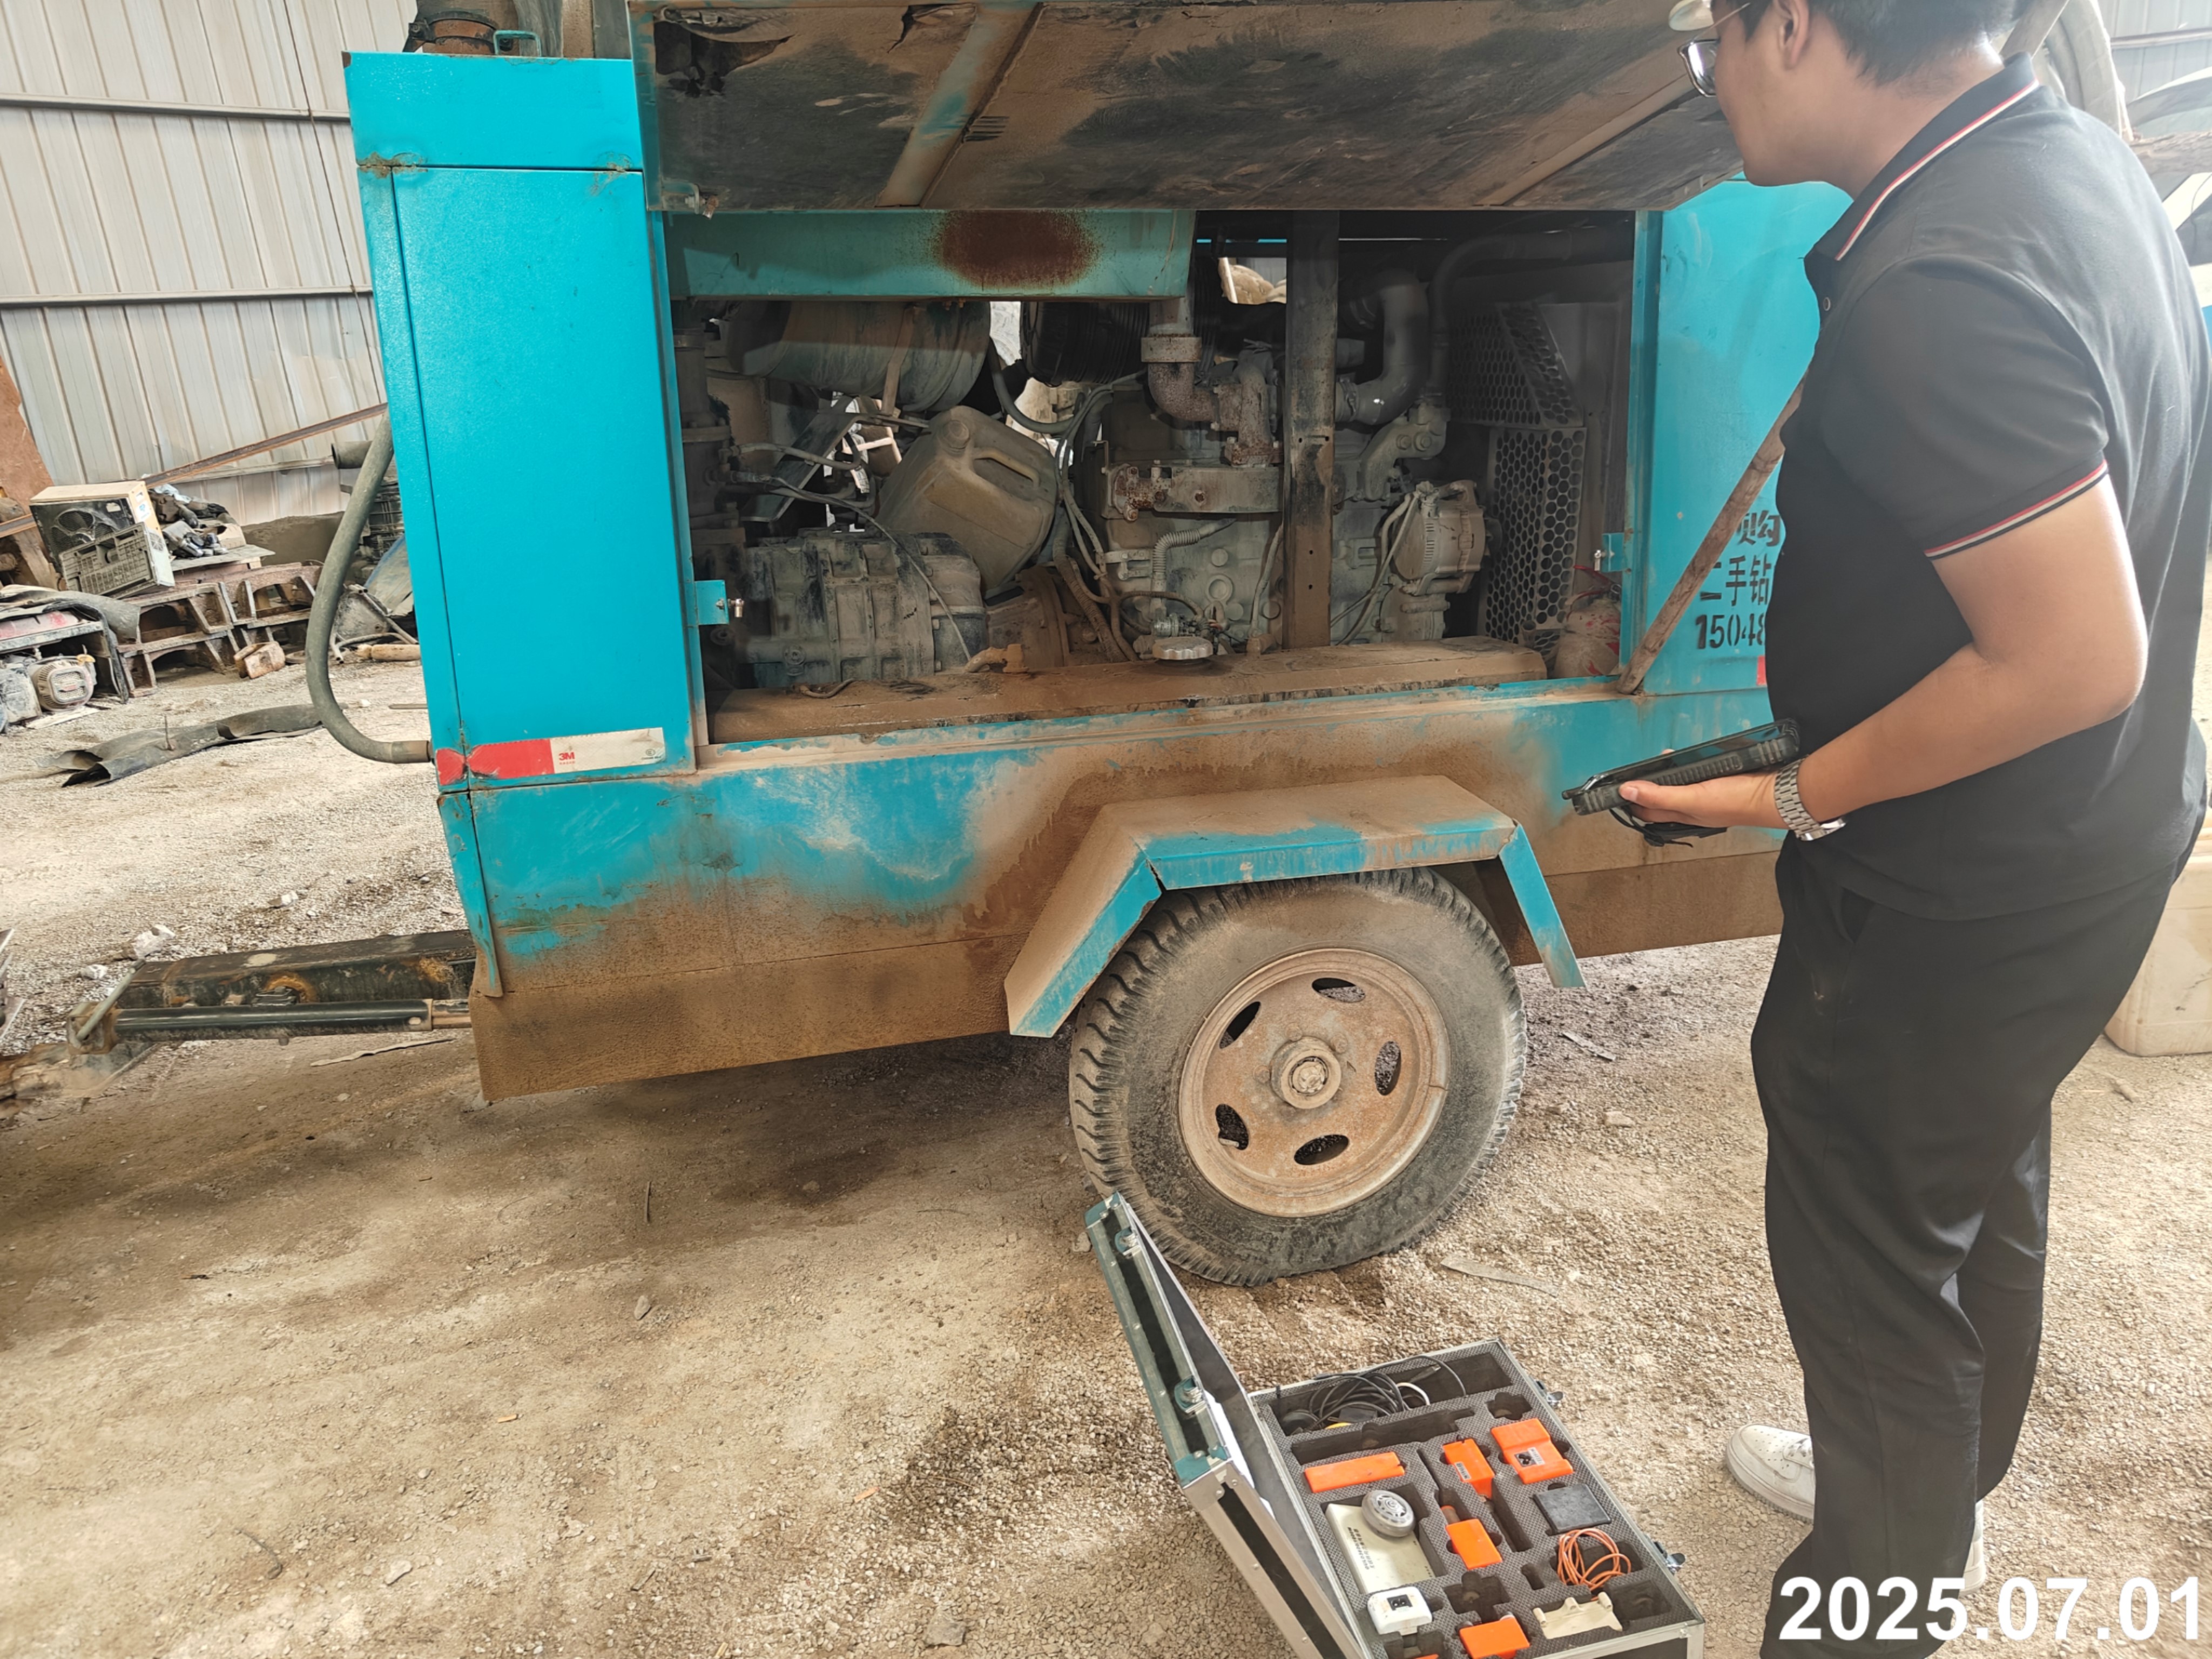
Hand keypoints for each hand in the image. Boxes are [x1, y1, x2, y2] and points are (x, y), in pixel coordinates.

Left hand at [1618, 769, 1786, 830]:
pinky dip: (1688, 766)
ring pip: (1679, 785)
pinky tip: (1688, 756)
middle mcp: (1692, 807)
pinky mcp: (1720, 781)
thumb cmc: (1736, 800)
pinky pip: (1697, 774)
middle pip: (1661, 797)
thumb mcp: (1692, 798)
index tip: (1613, 785)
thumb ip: (1659, 795)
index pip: (1647, 810)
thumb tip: (1625, 791)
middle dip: (1646, 784)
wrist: (1776, 793)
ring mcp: (1707, 794)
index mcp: (1682, 814)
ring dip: (1667, 773)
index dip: (1629, 799)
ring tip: (1661, 759)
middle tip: (1636, 768)